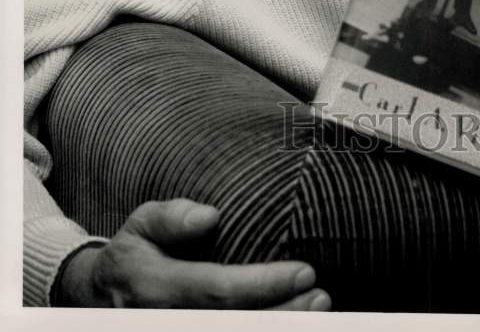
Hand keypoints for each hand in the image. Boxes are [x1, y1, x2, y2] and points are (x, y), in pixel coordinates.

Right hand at [56, 198, 330, 308]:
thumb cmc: (135, 252)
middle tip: (321, 297)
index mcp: (153, 287)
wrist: (101, 297)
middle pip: (231, 327)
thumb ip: (171, 216)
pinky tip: (291, 323)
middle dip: (283, 317)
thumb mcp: (141, 223)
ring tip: (317, 313)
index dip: (262, 285)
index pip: (215, 291)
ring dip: (280, 330)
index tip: (304, 271)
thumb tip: (209, 216)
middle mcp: (162, 321)